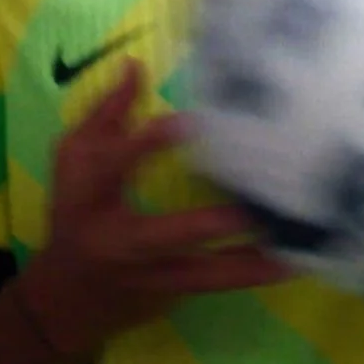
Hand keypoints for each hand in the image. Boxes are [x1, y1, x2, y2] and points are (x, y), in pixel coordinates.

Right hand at [17, 60, 291, 353]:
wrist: (67, 298)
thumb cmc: (75, 214)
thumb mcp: (74, 162)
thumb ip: (105, 115)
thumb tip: (136, 65)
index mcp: (91, 199)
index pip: (115, 167)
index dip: (147, 144)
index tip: (191, 121)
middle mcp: (121, 243)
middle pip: (168, 236)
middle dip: (214, 224)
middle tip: (258, 207)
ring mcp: (152, 274)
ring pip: (206, 273)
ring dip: (252, 261)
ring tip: (295, 245)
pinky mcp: (176, 292)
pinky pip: (220, 284)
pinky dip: (255, 273)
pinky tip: (296, 261)